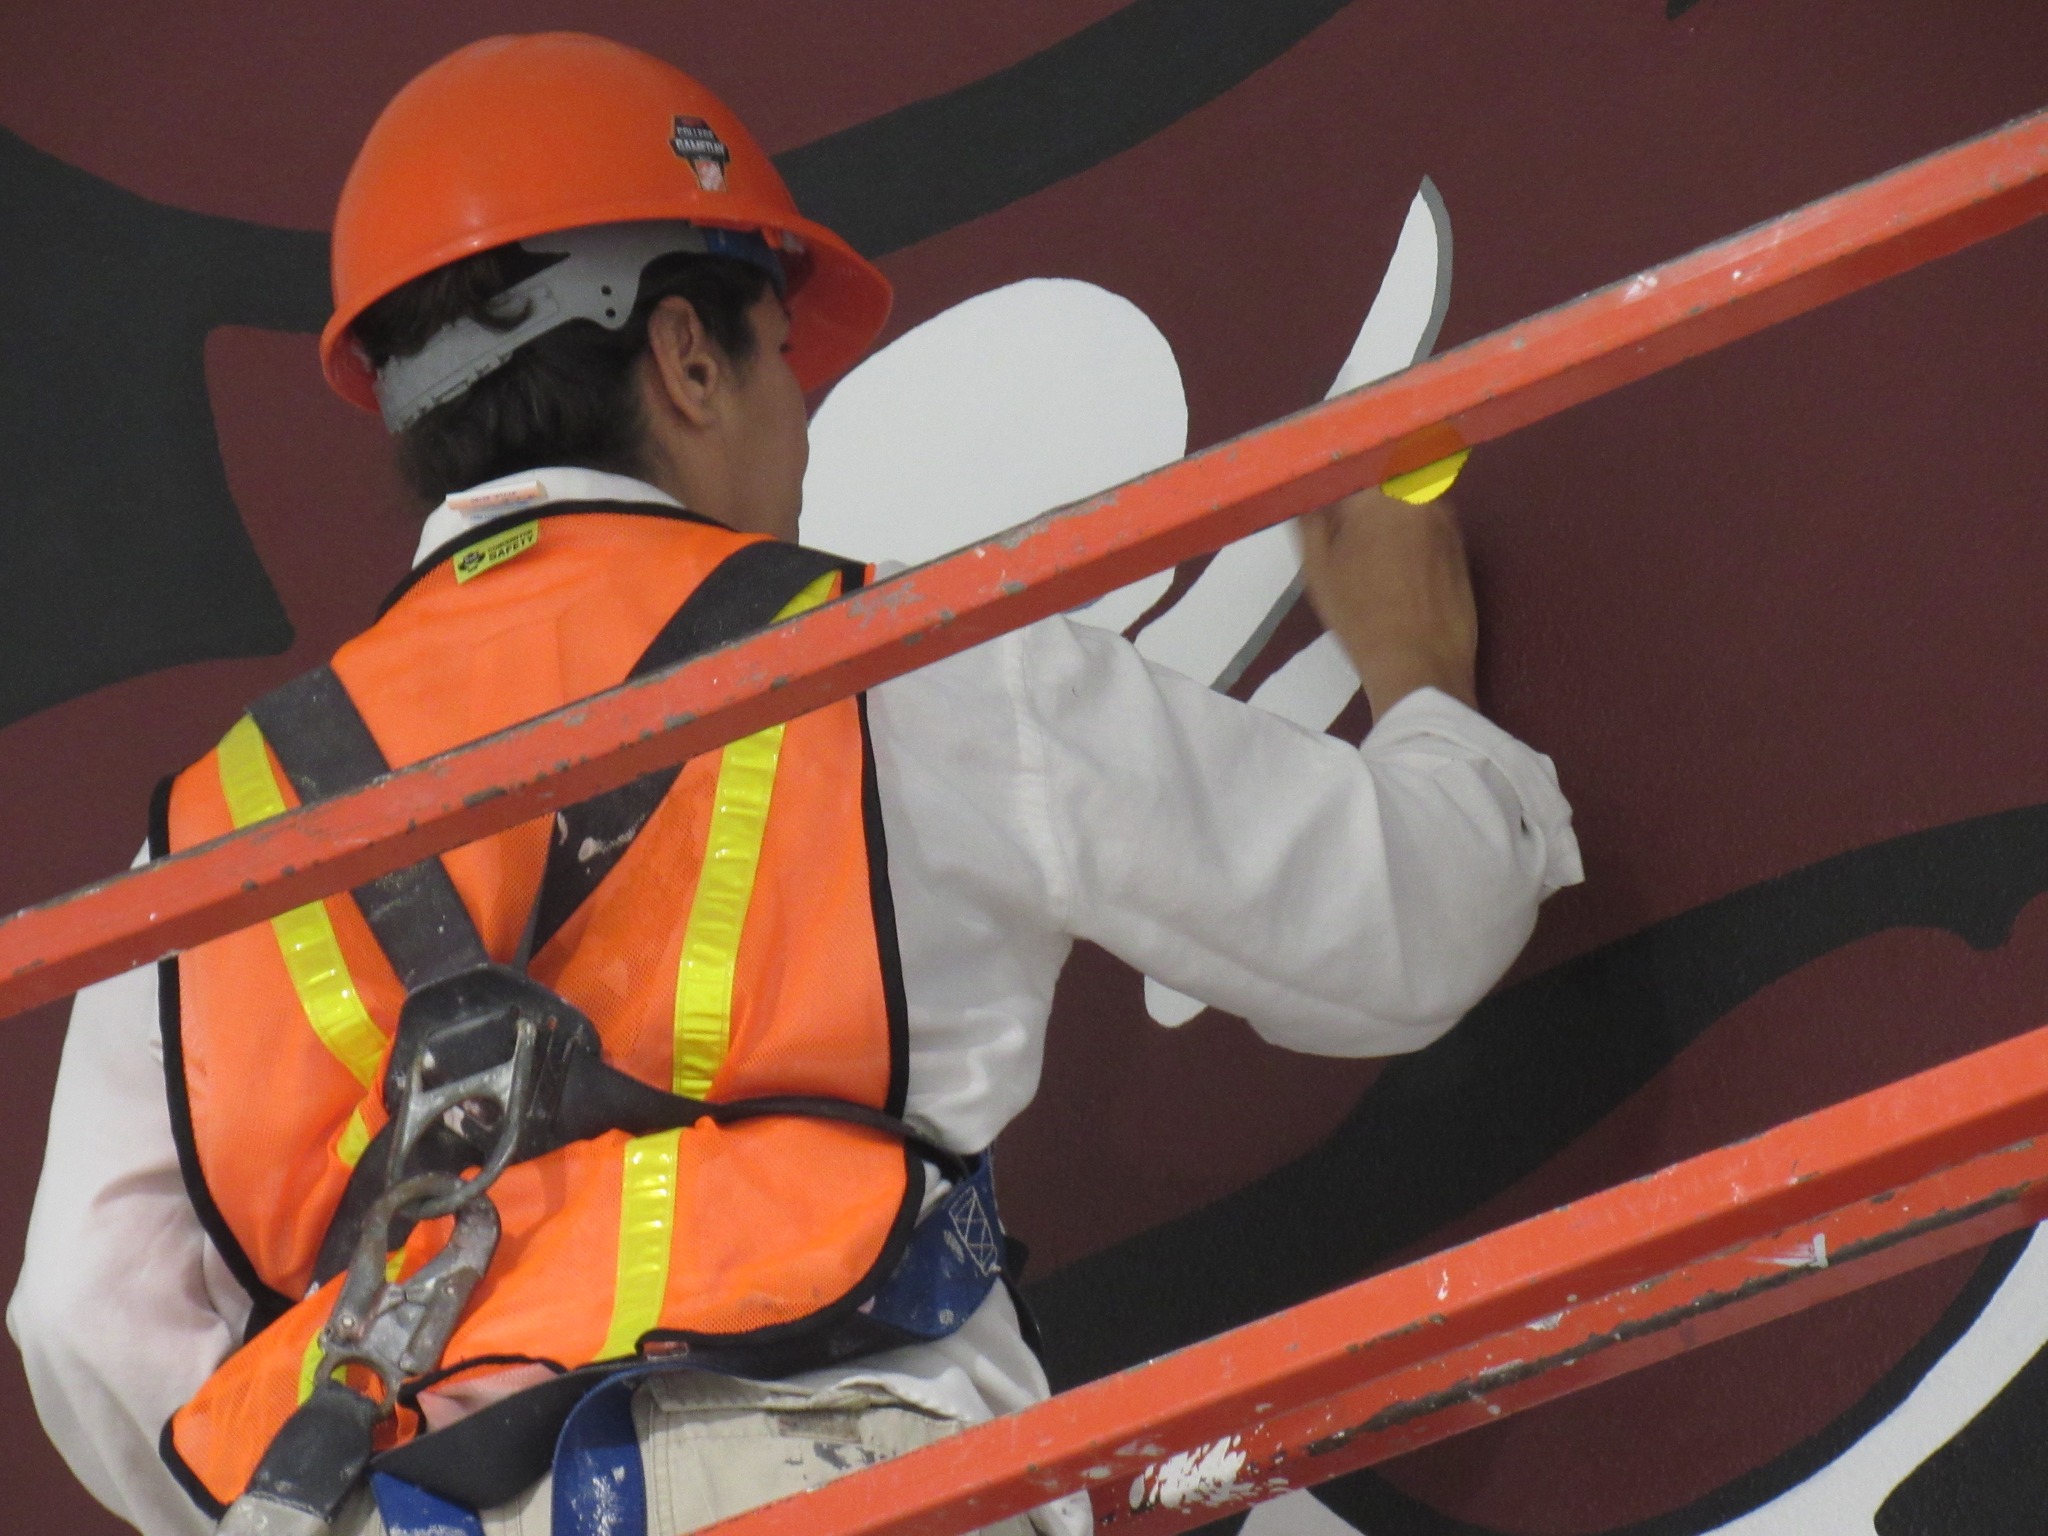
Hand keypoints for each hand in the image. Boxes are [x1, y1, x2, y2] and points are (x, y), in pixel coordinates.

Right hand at [1298, 488, 1478, 715]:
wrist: (1420, 663)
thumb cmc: (1361, 615)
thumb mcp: (1317, 568)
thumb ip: (1311, 517)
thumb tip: (1310, 491)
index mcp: (1384, 492)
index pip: (1354, 463)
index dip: (1336, 475)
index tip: (1323, 492)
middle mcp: (1423, 495)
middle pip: (1387, 474)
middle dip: (1365, 490)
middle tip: (1343, 521)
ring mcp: (1449, 519)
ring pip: (1411, 498)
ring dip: (1390, 510)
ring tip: (1369, 549)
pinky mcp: (1464, 545)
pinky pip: (1430, 522)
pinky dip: (1412, 532)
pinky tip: (1397, 567)